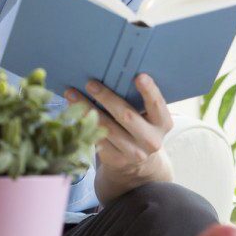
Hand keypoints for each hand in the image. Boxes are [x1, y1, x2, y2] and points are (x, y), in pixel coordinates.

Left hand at [65, 73, 173, 194]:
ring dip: (87, 109)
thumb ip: (140, 101)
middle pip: (127, 116)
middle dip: (107, 97)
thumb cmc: (141, 127)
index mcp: (163, 123)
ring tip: (72, 94)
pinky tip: (73, 113)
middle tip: (90, 83)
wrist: (138, 162)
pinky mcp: (116, 160)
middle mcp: (151, 140)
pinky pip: (98, 140)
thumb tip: (116, 73)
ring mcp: (134, 153)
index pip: (157, 104)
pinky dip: (84, 125)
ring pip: (107, 128)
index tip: (139, 76)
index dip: (149, 90)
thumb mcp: (149, 117)